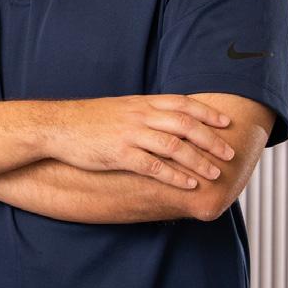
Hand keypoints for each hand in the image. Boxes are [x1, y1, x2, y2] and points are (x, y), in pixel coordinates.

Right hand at [47, 94, 233, 189]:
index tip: (225, 123)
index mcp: (142, 103)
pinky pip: (153, 166)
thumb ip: (144, 112)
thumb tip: (165, 119)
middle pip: (184, 124)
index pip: (182, 103)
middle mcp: (140, 115)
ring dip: (198, 160)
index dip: (206, 113)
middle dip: (210, 139)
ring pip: (173, 146)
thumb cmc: (89, 119)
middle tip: (229, 152)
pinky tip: (188, 184)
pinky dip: (174, 175)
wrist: (58, 126)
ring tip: (215, 173)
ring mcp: (130, 134)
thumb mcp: (120, 108)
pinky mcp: (119, 154)